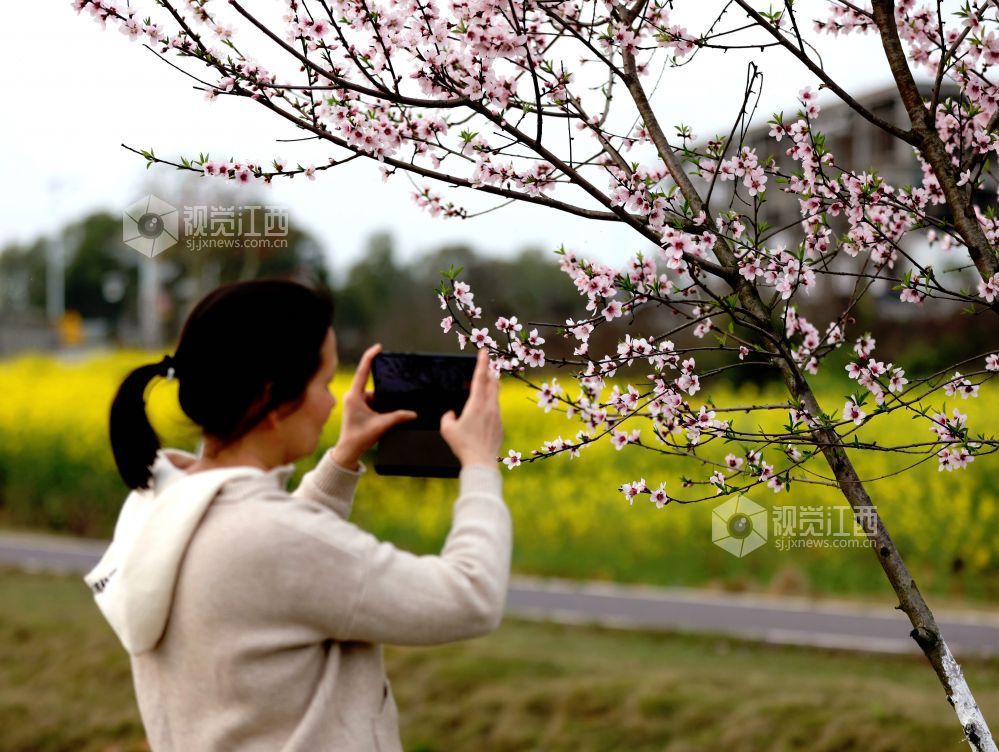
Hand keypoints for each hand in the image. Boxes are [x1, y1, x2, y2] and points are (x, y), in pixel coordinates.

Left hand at [330, 343, 416, 469]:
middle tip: (390, 398)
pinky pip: (372, 402)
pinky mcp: (358, 408)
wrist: (348, 451)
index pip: (363, 371)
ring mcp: (355, 402)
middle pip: (372, 385)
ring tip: (383, 416)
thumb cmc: (359, 438)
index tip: (379, 347)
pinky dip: (380, 406)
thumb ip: (398, 417)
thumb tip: (413, 414)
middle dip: (384, 391)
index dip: (370, 357)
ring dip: (382, 402)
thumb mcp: (381, 425)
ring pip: (374, 395)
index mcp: (354, 395)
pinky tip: (385, 415)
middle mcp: (353, 396)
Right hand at [440, 348, 502, 466]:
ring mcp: (497, 416)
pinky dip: (489, 406)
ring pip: (495, 396)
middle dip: (489, 372)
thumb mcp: (447, 429)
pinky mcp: (500, 426)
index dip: (482, 362)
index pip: (480, 377)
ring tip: (483, 389)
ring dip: (490, 389)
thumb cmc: (463, 446)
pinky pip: (495, 411)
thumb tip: (451, 413)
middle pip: (493, 383)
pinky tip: (482, 415)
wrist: (481, 463)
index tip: (484, 350)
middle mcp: (490, 407)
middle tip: (485, 367)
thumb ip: (447, 417)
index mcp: (477, 404)